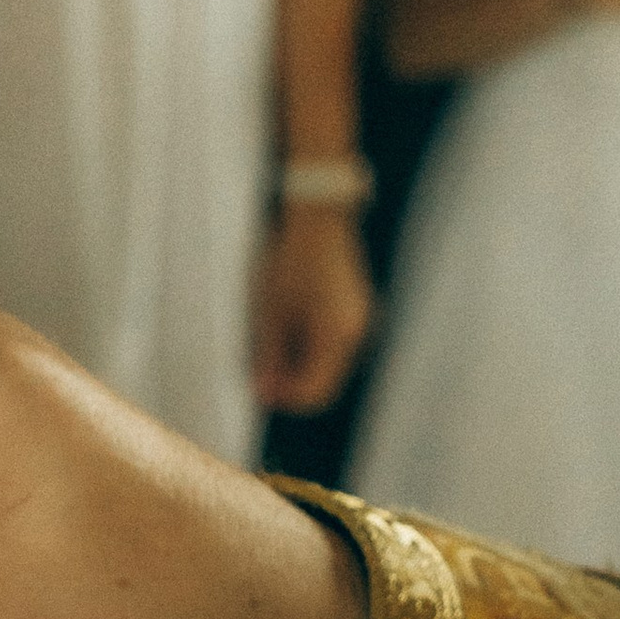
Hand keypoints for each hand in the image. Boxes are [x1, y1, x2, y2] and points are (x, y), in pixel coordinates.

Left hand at [250, 205, 372, 414]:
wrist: (318, 220)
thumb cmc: (291, 263)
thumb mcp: (272, 312)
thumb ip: (271, 356)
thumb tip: (264, 392)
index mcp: (337, 338)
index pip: (315, 391)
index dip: (286, 398)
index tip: (259, 392)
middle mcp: (356, 334)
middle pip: (325, 379)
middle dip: (293, 381)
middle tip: (261, 372)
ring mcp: (360, 320)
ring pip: (329, 361)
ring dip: (301, 363)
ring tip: (271, 344)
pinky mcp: (356, 308)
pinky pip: (334, 340)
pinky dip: (311, 344)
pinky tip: (289, 327)